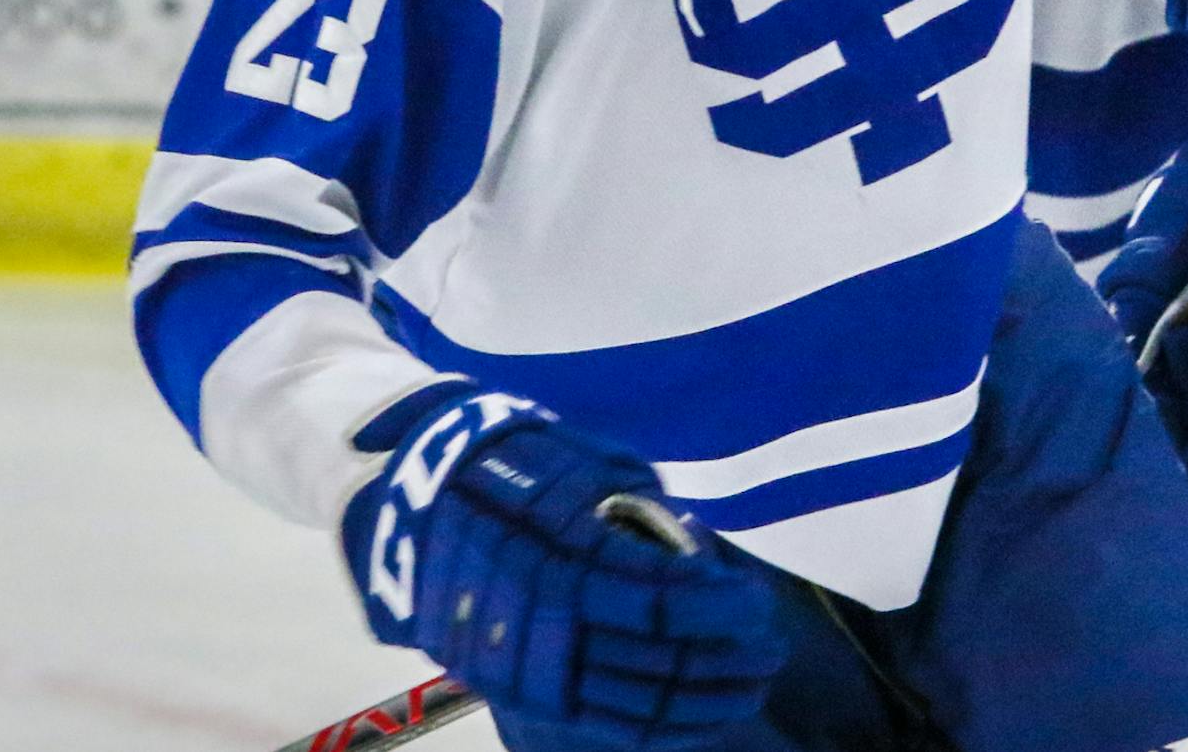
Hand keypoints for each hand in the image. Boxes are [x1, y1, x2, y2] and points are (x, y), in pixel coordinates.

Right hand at [341, 384, 784, 749]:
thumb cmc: (521, 462)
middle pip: (654, 657)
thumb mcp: (590, 465)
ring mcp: (527, 661)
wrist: (417, 496)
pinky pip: (599, 724)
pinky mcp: (516, 687)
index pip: (660, 596)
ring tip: (750, 684)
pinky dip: (660, 728)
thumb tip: (699, 558)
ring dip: (703, 700)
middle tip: (770, 647)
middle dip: (725, 657)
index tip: (759, 603)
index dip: (720, 607)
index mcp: (566, 550)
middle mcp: (546, 615)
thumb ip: (645, 514)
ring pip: (632, 702)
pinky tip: (701, 718)